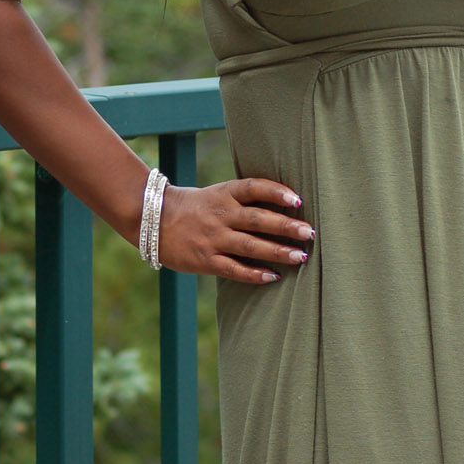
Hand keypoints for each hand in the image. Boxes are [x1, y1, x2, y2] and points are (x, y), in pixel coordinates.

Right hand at [157, 177, 314, 283]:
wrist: (154, 220)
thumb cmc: (196, 206)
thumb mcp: (218, 194)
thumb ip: (245, 199)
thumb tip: (286, 205)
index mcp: (224, 193)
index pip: (254, 188)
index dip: (276, 191)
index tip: (297, 199)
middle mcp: (220, 214)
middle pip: (258, 219)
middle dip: (286, 226)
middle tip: (309, 232)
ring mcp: (212, 238)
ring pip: (250, 246)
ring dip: (278, 252)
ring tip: (301, 256)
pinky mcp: (205, 260)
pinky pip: (234, 269)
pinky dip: (255, 274)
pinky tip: (274, 276)